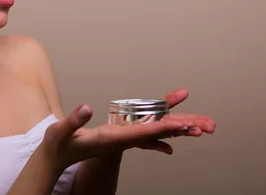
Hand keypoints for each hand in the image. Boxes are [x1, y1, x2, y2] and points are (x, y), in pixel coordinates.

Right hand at [42, 103, 209, 171]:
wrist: (56, 158)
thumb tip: (87, 108)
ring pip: (156, 132)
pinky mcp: (120, 137)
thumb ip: (74, 121)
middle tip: (209, 126)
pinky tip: (176, 133)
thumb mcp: (62, 132)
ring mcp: (123, 139)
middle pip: (158, 133)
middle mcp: (122, 141)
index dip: (164, 127)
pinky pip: (147, 132)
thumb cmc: (58, 145)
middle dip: (183, 128)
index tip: (183, 124)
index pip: (143, 133)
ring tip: (203, 126)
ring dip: (178, 128)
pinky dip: (163, 129)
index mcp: (112, 139)